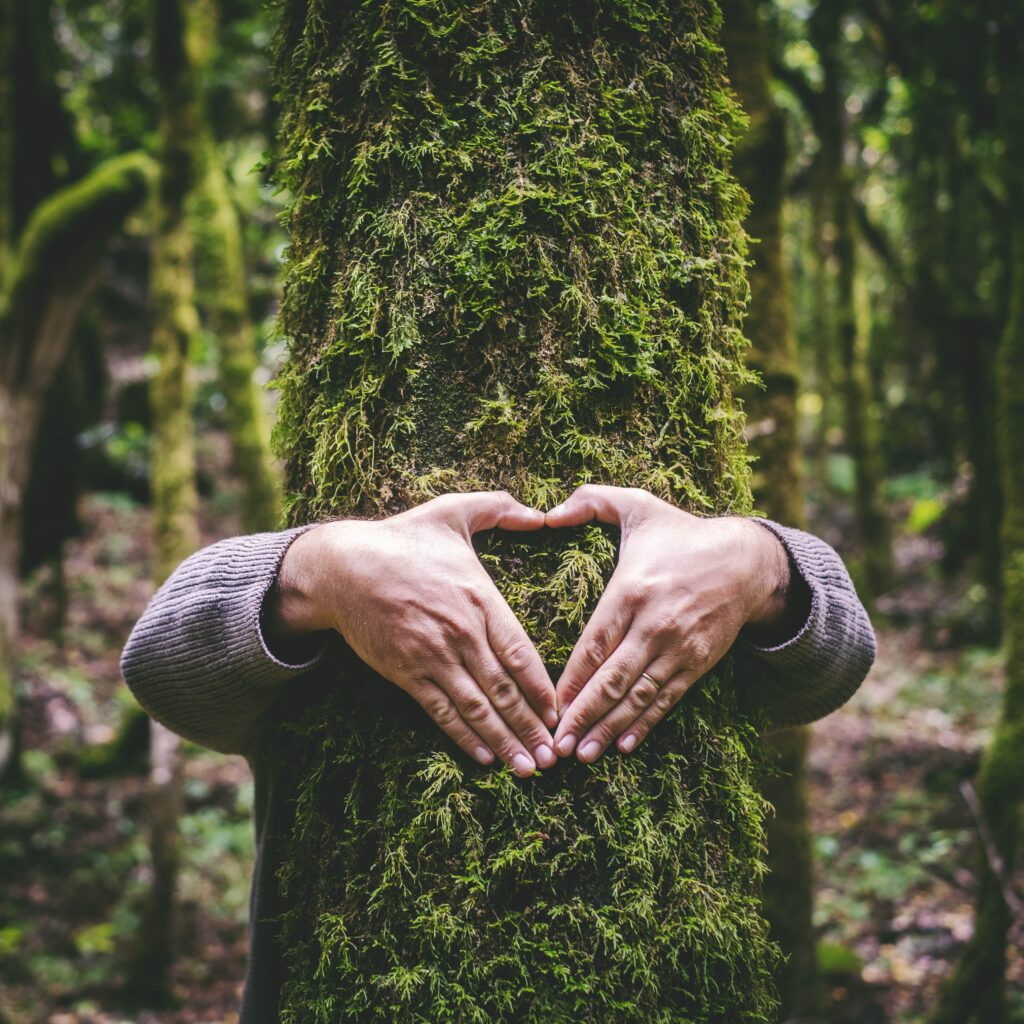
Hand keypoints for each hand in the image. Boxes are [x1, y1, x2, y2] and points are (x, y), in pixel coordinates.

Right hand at [267, 492, 558, 776]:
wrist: (343, 566)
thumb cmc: (403, 538)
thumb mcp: (453, 511)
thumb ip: (500, 508)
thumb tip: (542, 512)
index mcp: (479, 597)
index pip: (521, 652)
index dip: (543, 687)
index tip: (562, 712)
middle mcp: (461, 632)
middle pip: (505, 689)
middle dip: (532, 726)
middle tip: (555, 756)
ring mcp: (432, 656)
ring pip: (477, 707)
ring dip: (505, 740)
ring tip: (529, 767)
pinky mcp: (406, 672)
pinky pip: (441, 711)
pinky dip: (465, 737)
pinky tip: (485, 757)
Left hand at [545, 485, 791, 762]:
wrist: (747, 560)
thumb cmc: (681, 533)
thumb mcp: (638, 506)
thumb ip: (591, 501)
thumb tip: (547, 513)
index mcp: (631, 590)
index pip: (593, 645)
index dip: (570, 681)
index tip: (547, 707)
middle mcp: (654, 625)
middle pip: (612, 679)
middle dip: (582, 716)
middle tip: (555, 747)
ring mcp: (678, 647)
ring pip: (637, 696)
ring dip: (608, 728)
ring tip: (582, 755)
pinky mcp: (698, 662)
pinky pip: (667, 699)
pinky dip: (645, 724)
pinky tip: (624, 746)